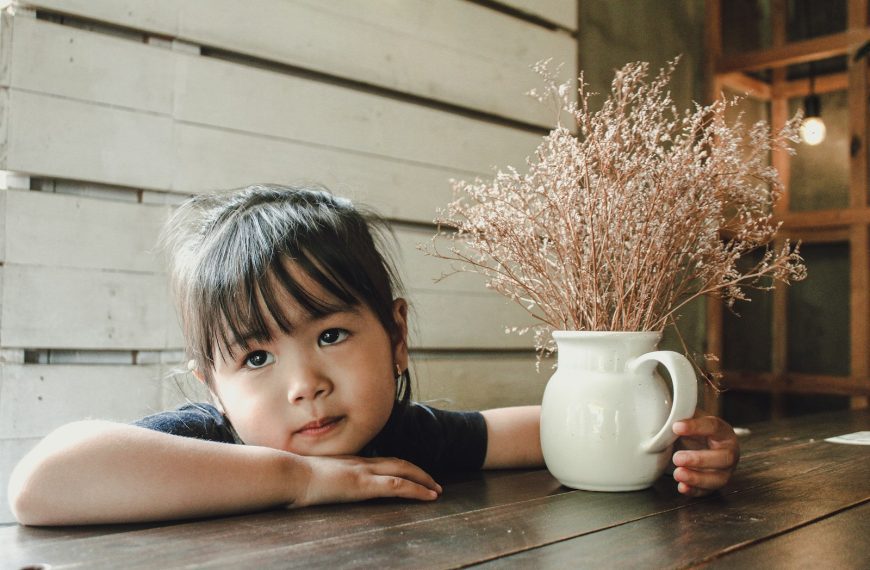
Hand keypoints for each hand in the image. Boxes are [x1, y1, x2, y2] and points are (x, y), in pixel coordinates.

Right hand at [293, 455, 441, 507]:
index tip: (413, 476)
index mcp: (351, 462)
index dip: (401, 468)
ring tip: (436, 491)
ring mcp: (363, 472)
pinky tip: (428, 496)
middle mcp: (361, 463)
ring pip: (403, 471)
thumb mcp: (313, 477)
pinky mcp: (363, 485)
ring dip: (423, 480)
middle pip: (398, 463)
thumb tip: (322, 486)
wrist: (289, 474)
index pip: (382, 461)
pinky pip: (397, 486)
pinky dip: (416, 489)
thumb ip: (324, 479)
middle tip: (434, 484)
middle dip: (419, 473)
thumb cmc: (295, 478)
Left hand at [671, 415, 739, 496]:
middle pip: (723, 458)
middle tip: (677, 457)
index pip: (713, 426)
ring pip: (718, 478)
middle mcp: (729, 452)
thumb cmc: (696, 431)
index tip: (675, 426)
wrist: (701, 445)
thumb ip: (682, 411)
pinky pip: (708, 491)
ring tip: (678, 474)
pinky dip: (695, 491)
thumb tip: (662, 401)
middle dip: (700, 459)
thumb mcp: (691, 418)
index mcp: (723, 431)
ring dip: (697, 478)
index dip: (696, 427)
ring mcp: (725, 470)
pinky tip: (682, 487)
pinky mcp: (715, 484)